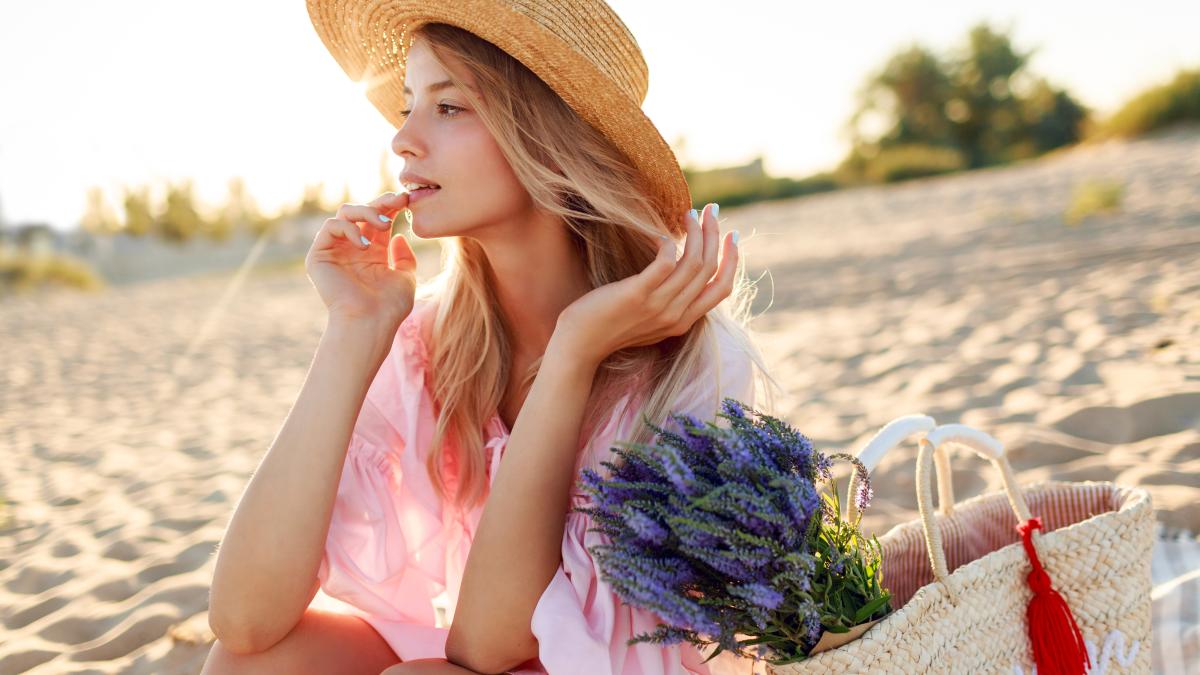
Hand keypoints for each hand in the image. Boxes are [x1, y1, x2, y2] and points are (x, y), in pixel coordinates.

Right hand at [305, 191, 417, 328]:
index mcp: (373, 253)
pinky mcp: (319, 255)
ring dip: (366, 211)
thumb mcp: (405, 278)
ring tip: (384, 224)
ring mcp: (335, 250)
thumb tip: (400, 237)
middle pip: (362, 212)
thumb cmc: (389, 307)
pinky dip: (350, 228)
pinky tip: (365, 244)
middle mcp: (353, 248)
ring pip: (344, 213)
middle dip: (381, 202)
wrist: (369, 323)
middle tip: (398, 201)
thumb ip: (404, 258)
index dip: (391, 207)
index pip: (379, 220)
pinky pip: (331, 227)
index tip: (406, 200)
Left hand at [552, 203, 738, 368]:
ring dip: (695, 232)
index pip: (722, 288)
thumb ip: (669, 300)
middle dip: (715, 234)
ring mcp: (658, 306)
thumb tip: (679, 267)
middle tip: (712, 210)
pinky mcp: (637, 294)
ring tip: (689, 213)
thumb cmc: (610, 326)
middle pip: (709, 268)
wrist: (580, 345)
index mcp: (683, 322)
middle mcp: (676, 315)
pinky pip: (665, 262)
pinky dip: (667, 243)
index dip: (732, 259)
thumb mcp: (650, 319)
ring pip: (692, 262)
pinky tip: (659, 235)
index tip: (733, 235)